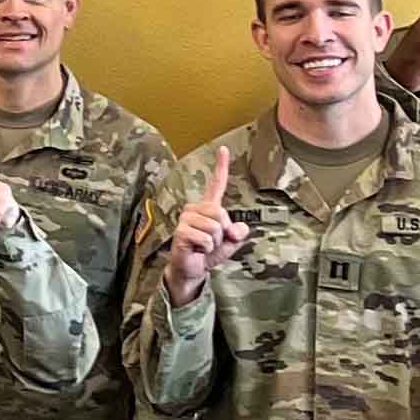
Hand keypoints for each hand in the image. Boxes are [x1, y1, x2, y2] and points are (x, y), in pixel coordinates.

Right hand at [165, 145, 253, 305]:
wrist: (191, 270)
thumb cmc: (208, 253)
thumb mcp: (230, 243)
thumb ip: (238, 233)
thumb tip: (238, 228)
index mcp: (207, 208)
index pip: (216, 184)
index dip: (221, 166)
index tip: (224, 149)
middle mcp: (194, 209)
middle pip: (220, 212)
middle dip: (222, 232)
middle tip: (212, 242)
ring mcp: (185, 219)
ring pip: (215, 228)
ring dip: (215, 242)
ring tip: (203, 247)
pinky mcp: (181, 232)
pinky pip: (206, 239)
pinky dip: (206, 249)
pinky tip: (196, 250)